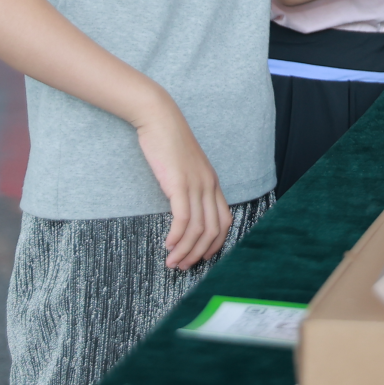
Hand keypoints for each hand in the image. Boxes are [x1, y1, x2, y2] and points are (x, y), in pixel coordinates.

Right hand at [132, 97, 231, 270]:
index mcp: (212, 182)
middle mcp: (209, 185)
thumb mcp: (184, 167)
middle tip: (183, 266)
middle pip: (214, 230)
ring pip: (199, 229)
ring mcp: (196, 184)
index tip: (200, 256)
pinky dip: (177, 237)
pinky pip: (184, 218)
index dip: (215, 243)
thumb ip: (188, 186)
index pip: (224, 221)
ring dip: (186, 250)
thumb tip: (182, 209)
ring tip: (173, 261)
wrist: (159, 118)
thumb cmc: (167, 142)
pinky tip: (168, 245)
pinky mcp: (180, 183)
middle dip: (199, 253)